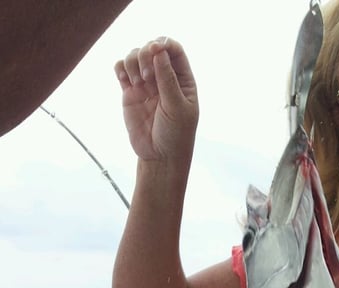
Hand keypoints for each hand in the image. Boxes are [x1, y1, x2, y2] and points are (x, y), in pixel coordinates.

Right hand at [114, 37, 198, 161]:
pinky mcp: (130, 91)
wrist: (159, 157)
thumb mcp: (176, 108)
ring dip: (132, 61)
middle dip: (146, 54)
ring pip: (135, 55)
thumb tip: (159, 50)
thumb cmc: (175, 135)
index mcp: (182, 80)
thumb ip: (168, 79)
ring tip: (138, 83)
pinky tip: (125, 80)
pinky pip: (121, 68)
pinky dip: (120, 68)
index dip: (163, 44)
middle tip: (147, 78)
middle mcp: (164, 77)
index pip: (174, 50)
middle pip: (152, 48)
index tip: (155, 50)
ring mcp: (146, 83)